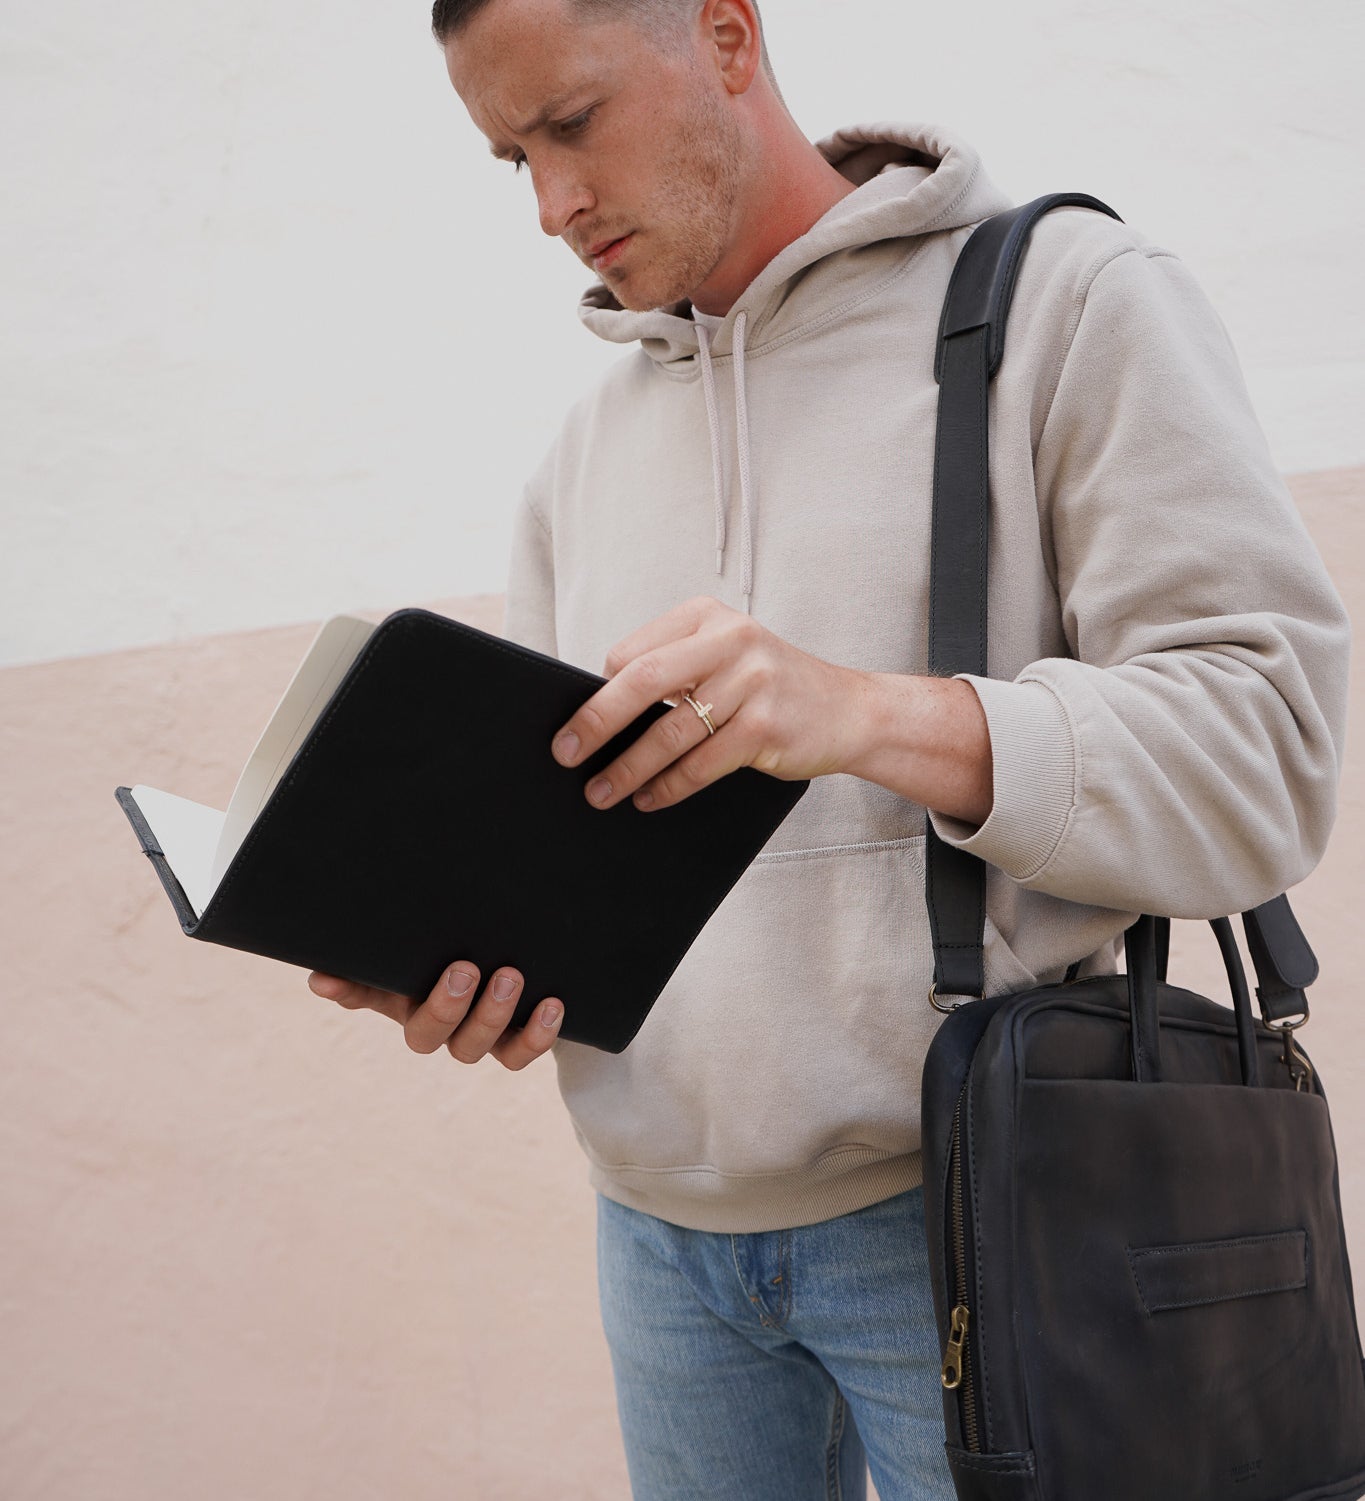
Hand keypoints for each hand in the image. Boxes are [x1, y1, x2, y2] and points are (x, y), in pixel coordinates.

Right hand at [307, 963, 562, 1070]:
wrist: (526, 952)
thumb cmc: (466, 942)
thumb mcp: (434, 937)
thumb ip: (395, 942)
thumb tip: (321, 973)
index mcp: (405, 994)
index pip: (364, 994)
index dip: (345, 991)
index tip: (326, 978)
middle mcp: (437, 1023)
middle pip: (428, 1035)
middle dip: (446, 1005)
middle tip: (466, 968)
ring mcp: (476, 1037)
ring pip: (474, 1048)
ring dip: (492, 1016)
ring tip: (512, 977)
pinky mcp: (515, 1043)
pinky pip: (521, 1054)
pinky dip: (537, 1035)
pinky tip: (552, 1004)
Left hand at [550, 596, 871, 811]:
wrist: (851, 710)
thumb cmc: (773, 688)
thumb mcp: (727, 657)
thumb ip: (676, 670)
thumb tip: (601, 715)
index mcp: (707, 616)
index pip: (633, 653)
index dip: (601, 693)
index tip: (574, 723)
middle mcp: (730, 640)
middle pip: (642, 682)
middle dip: (595, 722)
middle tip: (565, 752)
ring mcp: (752, 681)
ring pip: (670, 732)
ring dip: (628, 768)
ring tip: (601, 791)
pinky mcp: (766, 725)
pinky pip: (701, 763)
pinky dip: (668, 786)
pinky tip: (649, 799)